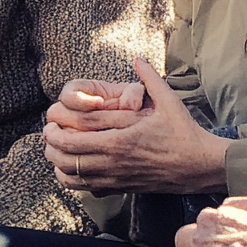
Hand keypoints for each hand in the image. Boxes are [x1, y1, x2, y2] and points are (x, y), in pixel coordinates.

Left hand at [44, 57, 228, 195]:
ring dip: (57, 162)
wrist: (197, 166)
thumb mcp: (169, 101)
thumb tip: (137, 59)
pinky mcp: (119, 188)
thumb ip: (150, 78)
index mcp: (123, 136)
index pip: (81, 129)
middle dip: (52, 141)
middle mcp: (115, 158)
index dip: (60, 123)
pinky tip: (71, 168)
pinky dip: (70, 179)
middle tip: (49, 131)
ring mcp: (115, 176)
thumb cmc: (183, 132)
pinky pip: (84, 188)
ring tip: (55, 148)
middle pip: (69, 153)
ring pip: (72, 174)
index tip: (53, 115)